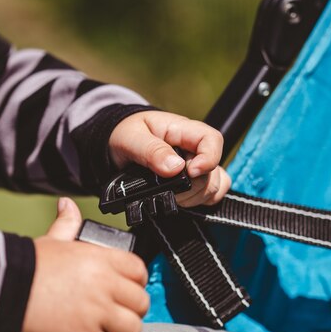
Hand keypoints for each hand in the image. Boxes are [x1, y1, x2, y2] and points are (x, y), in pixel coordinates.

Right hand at [19, 198, 148, 331]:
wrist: (5, 290)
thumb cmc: (27, 267)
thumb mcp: (52, 240)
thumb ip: (67, 223)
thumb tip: (67, 205)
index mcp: (100, 259)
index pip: (139, 270)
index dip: (136, 282)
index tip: (127, 289)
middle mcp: (104, 284)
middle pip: (141, 302)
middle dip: (132, 310)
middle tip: (118, 314)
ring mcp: (97, 312)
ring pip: (133, 328)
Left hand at [109, 111, 230, 206]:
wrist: (116, 144)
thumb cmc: (126, 134)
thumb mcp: (131, 138)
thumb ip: (152, 151)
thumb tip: (175, 167)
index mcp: (183, 130)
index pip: (212, 140)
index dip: (208, 159)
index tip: (190, 173)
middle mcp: (194, 148)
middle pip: (212, 170)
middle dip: (192, 187)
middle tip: (167, 189)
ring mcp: (196, 165)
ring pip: (213, 185)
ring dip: (193, 197)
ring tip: (170, 195)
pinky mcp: (194, 181)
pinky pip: (211, 194)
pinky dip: (200, 201)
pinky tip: (181, 200)